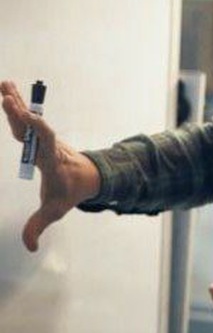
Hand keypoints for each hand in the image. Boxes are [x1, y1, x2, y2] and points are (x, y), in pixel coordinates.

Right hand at [1, 80, 101, 251]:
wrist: (85, 176)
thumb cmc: (68, 192)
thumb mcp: (54, 210)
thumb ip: (39, 226)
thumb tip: (29, 248)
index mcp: (52, 160)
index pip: (47, 141)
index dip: (38, 129)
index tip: (29, 117)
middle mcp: (48, 145)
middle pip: (35, 127)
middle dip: (21, 114)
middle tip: (7, 97)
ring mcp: (43, 139)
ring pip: (28, 120)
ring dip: (16, 103)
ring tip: (4, 84)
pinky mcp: (38, 136)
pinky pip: (24, 120)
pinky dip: (15, 106)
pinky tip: (6, 91)